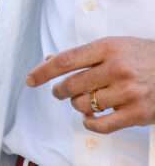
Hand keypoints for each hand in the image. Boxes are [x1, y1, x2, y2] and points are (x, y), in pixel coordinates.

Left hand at [25, 36, 154, 133]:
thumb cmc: (139, 56)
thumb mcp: (112, 46)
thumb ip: (82, 55)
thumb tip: (48, 61)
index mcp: (108, 48)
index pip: (66, 60)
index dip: (43, 72)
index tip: (30, 80)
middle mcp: (117, 69)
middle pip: (71, 85)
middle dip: (60, 91)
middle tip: (60, 92)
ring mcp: (128, 92)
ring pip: (83, 104)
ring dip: (77, 105)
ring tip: (84, 100)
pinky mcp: (138, 113)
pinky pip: (101, 125)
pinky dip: (89, 123)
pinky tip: (89, 118)